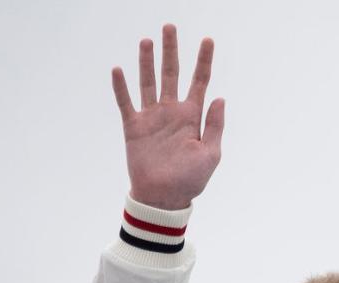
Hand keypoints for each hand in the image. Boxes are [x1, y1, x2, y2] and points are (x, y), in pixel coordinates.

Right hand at [113, 24, 223, 210]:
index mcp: (193, 116)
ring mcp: (152, 118)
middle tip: (171, 27)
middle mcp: (172, 112)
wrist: (164, 198)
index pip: (200, 81)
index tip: (208, 40)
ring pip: (148, 82)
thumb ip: (215, 126)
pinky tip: (119, 69)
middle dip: (172, 51)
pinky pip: (126, 103)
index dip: (204, 61)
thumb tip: (220, 98)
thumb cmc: (191, 180)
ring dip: (147, 62)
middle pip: (171, 73)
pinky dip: (121, 86)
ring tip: (147, 41)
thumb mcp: (210, 154)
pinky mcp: (134, 127)